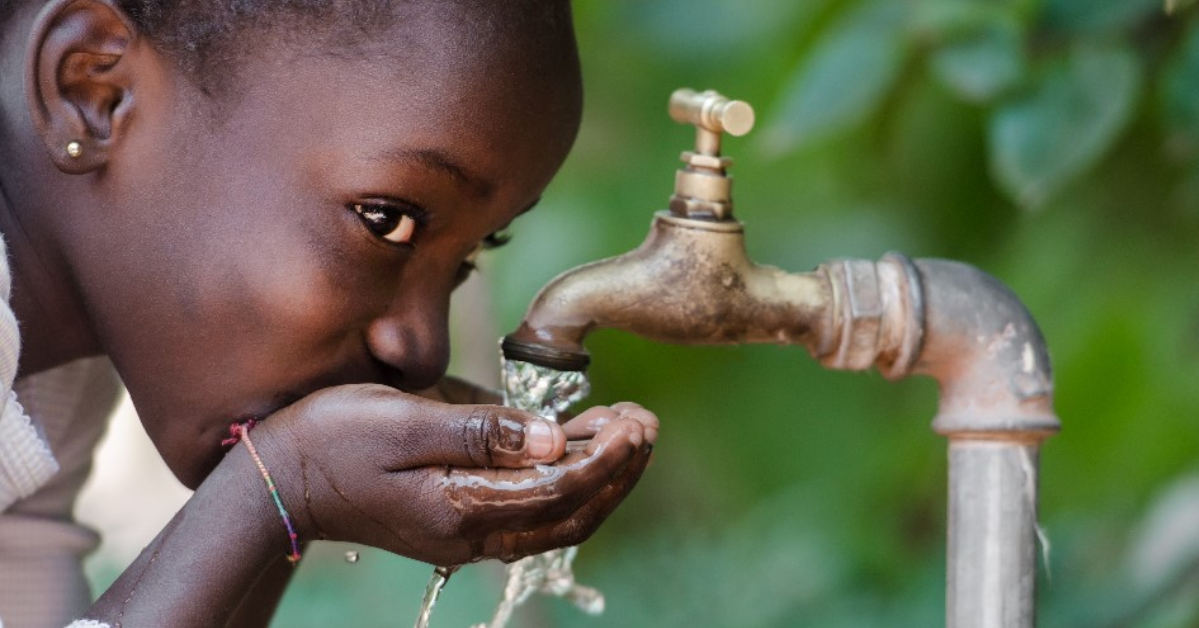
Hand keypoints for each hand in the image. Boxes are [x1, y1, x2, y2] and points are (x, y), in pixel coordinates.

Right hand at [250, 384, 656, 565]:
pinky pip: (532, 511)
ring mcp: (467, 533)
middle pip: (571, 513)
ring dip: (599, 479)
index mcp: (461, 507)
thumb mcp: (404, 420)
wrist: (281, 480)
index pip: (560, 489)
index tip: (636, 422)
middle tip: (646, 423)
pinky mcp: (460, 521)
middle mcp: (472, 532)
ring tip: (628, 431)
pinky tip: (581, 446)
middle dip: (617, 470)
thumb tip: (554, 439)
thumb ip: (481, 431)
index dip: (606, 457)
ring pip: (557, 518)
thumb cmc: (333, 438)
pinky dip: (568, 484)